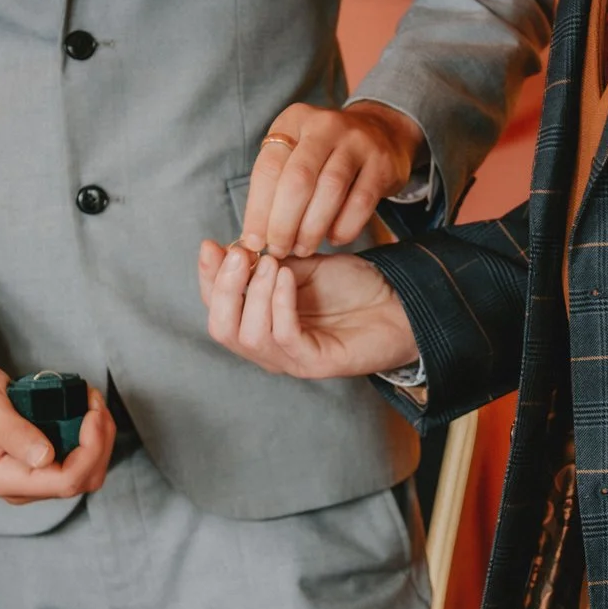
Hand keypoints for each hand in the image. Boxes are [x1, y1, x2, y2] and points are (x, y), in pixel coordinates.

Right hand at [0, 332, 115, 503]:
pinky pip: (78, 460)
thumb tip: (44, 457)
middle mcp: (21, 487)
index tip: (92, 411)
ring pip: (86, 472)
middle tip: (94, 401)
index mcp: (5, 479)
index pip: (67, 481)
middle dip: (100, 441)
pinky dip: (90, 435)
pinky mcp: (40, 464)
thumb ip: (14, 433)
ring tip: (91, 401)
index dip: (90, 449)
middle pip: (83, 479)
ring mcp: (32, 477)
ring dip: (99, 438)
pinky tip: (85, 409)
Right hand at [198, 240, 419, 378]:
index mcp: (260, 322)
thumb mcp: (301, 265)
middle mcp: (269, 346)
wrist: (399, 302)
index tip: (211, 245)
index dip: (208, 277)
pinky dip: (280, 303)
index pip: (216, 307)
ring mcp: (290, 359)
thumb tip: (228, 248)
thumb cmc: (352, 287)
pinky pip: (284, 337)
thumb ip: (267, 262)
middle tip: (239, 255)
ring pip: (248, 336)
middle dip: (223, 289)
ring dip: (254, 294)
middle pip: (222, 328)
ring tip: (271, 263)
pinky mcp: (314, 363)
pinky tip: (287, 277)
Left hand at [240, 102, 424, 257]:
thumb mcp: (296, 152)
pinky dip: (344, 226)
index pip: (268, 168)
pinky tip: (334, 237)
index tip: (253, 242)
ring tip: (303, 248)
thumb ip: (275, 186)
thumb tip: (253, 237)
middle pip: (298, 179)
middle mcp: (325, 125)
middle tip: (279, 250)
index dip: (257, 209)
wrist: (382, 133)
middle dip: (284, 222)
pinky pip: (361, 201)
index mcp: (294, 121)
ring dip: (312, 227)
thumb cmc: (325, 154)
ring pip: (329, 189)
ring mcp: (357, 142)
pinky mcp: (382, 163)